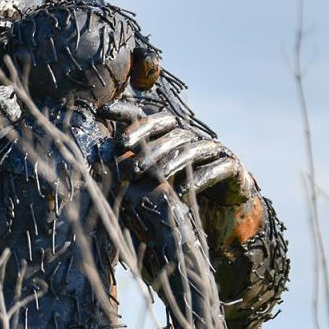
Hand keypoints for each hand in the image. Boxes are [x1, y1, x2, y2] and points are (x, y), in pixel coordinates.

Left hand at [108, 108, 261, 252]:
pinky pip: (216, 167)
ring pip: (190, 148)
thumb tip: (96, 162)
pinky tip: (182, 192)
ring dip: (170, 162)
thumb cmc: (178, 196)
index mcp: (168, 136)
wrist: (221, 215)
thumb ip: (130, 170)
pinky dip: (199, 179)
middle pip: (168, 131)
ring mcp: (212, 150)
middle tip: (127, 159)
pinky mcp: (232, 167)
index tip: (100, 113)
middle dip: (146, 144)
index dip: (124, 113)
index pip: (147, 119)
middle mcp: (190, 138)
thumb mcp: (150, 184)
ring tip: (154, 177)